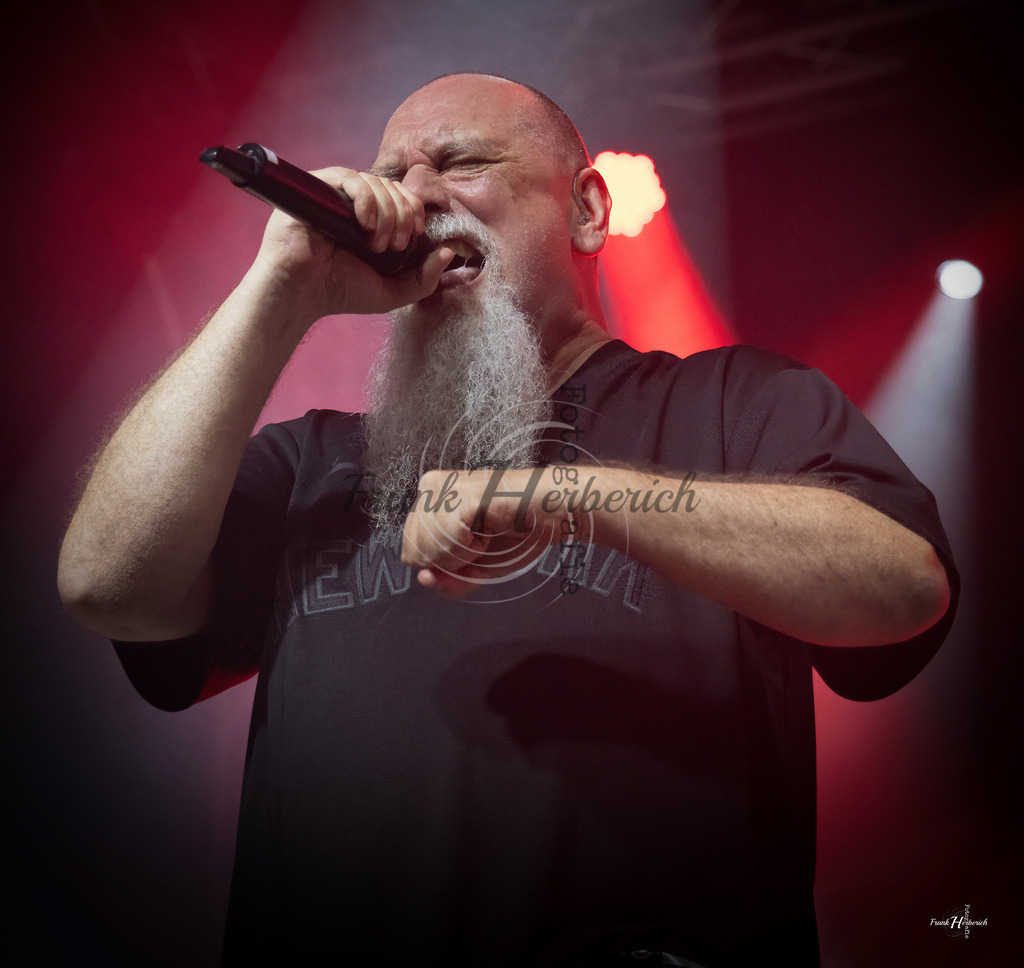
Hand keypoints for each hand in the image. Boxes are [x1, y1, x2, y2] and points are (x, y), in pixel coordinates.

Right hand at [251, 166, 453, 318]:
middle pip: (393, 187)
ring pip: (375, 182)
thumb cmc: (340, 292)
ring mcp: (335, 194)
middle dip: (403, 214)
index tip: (416, 235)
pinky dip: (365, 198)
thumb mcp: (392, 293)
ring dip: (386, 212)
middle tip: (396, 245)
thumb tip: (448, 252)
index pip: (403, 197)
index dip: (416, 209)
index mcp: (373, 220)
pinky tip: (364, 224)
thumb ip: (424, 280)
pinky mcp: (316, 188)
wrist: (300, 293)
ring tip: (376, 243)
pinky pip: (350, 176)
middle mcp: (354, 204)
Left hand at [400, 469, 569, 597]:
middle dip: (450, 561)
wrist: (552, 513)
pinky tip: (487, 530)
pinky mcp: (458, 495)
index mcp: (427, 501)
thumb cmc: (516, 533)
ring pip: (428, 552)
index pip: (410, 554)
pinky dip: (471, 549)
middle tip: (481, 539)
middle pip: (414, 555)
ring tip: (486, 531)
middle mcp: (428, 488)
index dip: (442, 564)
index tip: (471, 546)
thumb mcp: (473, 569)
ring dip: (463, 554)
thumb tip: (424, 579)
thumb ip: (446, 581)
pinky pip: (448, 544)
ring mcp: (441, 488)